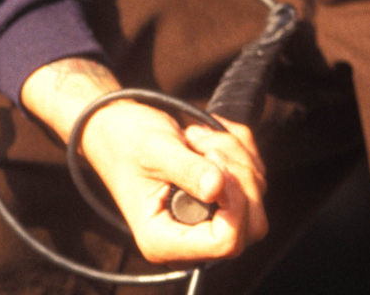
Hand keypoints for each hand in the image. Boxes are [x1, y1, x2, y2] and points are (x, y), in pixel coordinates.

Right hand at [20, 57, 266, 263]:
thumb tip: (218, 187)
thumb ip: (186, 169)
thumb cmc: (126, 139)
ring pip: (255, 198)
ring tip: (198, 137)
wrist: (115, 126)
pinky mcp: (217, 201)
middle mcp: (189, 239)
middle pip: (250, 225)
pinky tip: (207, 137)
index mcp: (165, 240)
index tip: (215, 165)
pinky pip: (252, 179)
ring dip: (235, 157)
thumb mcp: (154, 149)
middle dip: (238, 177)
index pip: (226, 243)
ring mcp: (206, 220)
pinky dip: (238, 151)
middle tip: (205, 145)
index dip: (234, 204)